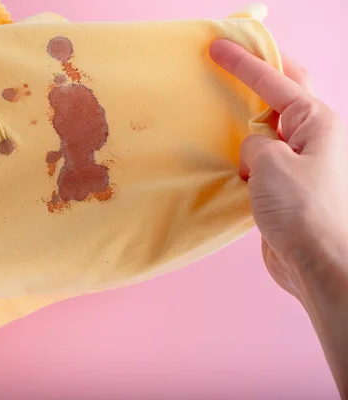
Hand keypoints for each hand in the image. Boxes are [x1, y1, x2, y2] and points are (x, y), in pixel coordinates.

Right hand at [210, 40, 347, 300]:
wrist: (319, 263)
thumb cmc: (303, 210)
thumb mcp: (271, 164)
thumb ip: (255, 144)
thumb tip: (253, 150)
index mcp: (316, 123)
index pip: (275, 81)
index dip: (244, 62)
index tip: (217, 47)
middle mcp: (312, 138)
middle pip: (282, 95)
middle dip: (257, 78)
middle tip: (230, 62)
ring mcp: (300, 163)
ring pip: (268, 131)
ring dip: (246, 124)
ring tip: (221, 111)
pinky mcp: (286, 187)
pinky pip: (261, 160)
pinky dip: (243, 156)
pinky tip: (227, 158)